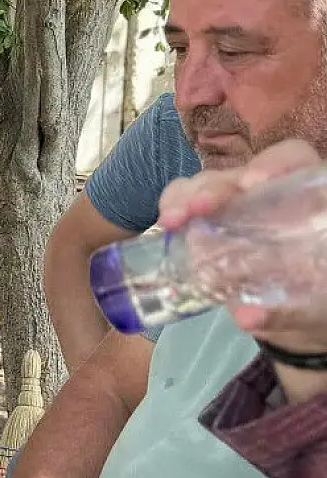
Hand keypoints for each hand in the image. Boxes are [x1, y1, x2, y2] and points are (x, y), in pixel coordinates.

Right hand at [157, 138, 324, 344]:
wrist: (295, 316)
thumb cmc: (314, 301)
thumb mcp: (309, 305)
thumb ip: (286, 309)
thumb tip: (247, 317)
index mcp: (303, 200)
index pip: (292, 160)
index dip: (273, 164)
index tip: (255, 184)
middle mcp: (265, 196)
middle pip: (237, 174)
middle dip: (215, 187)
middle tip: (199, 208)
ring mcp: (233, 207)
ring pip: (205, 184)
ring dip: (184, 197)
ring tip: (172, 220)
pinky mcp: (206, 224)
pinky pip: (183, 203)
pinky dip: (172, 208)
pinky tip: (165, 225)